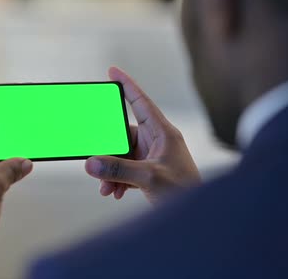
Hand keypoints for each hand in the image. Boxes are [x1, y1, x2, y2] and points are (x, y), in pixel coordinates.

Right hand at [85, 67, 200, 203]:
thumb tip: (91, 163)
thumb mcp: (149, 178)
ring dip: (111, 170)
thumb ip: (118, 169)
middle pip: (123, 135)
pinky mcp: (150, 171)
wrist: (197, 216)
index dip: (127, 85)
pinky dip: (118, 179)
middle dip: (107, 151)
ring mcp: (153, 156)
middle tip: (94, 161)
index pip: (141, 102)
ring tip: (106, 188)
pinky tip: (114, 192)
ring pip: (122, 155)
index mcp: (163, 132)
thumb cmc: (184, 191)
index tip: (112, 71)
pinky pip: (127, 168)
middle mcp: (157, 141)